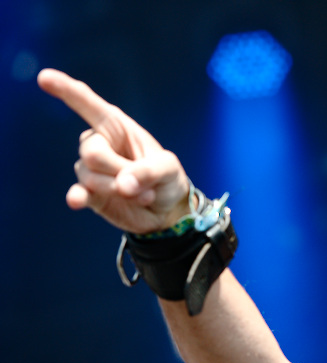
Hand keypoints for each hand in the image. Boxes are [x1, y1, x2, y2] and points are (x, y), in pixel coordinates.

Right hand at [38, 68, 189, 233]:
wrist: (167, 209)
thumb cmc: (167, 178)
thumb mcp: (169, 169)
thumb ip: (149, 172)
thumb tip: (122, 185)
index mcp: (116, 126)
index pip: (88, 104)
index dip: (66, 90)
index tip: (44, 77)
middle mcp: (98, 144)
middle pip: (92, 154)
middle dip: (120, 170)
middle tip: (145, 183)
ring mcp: (91, 170)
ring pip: (90, 177)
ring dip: (121, 189)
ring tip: (144, 195)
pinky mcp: (90, 194)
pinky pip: (79, 194)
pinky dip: (78, 197)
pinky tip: (76, 201)